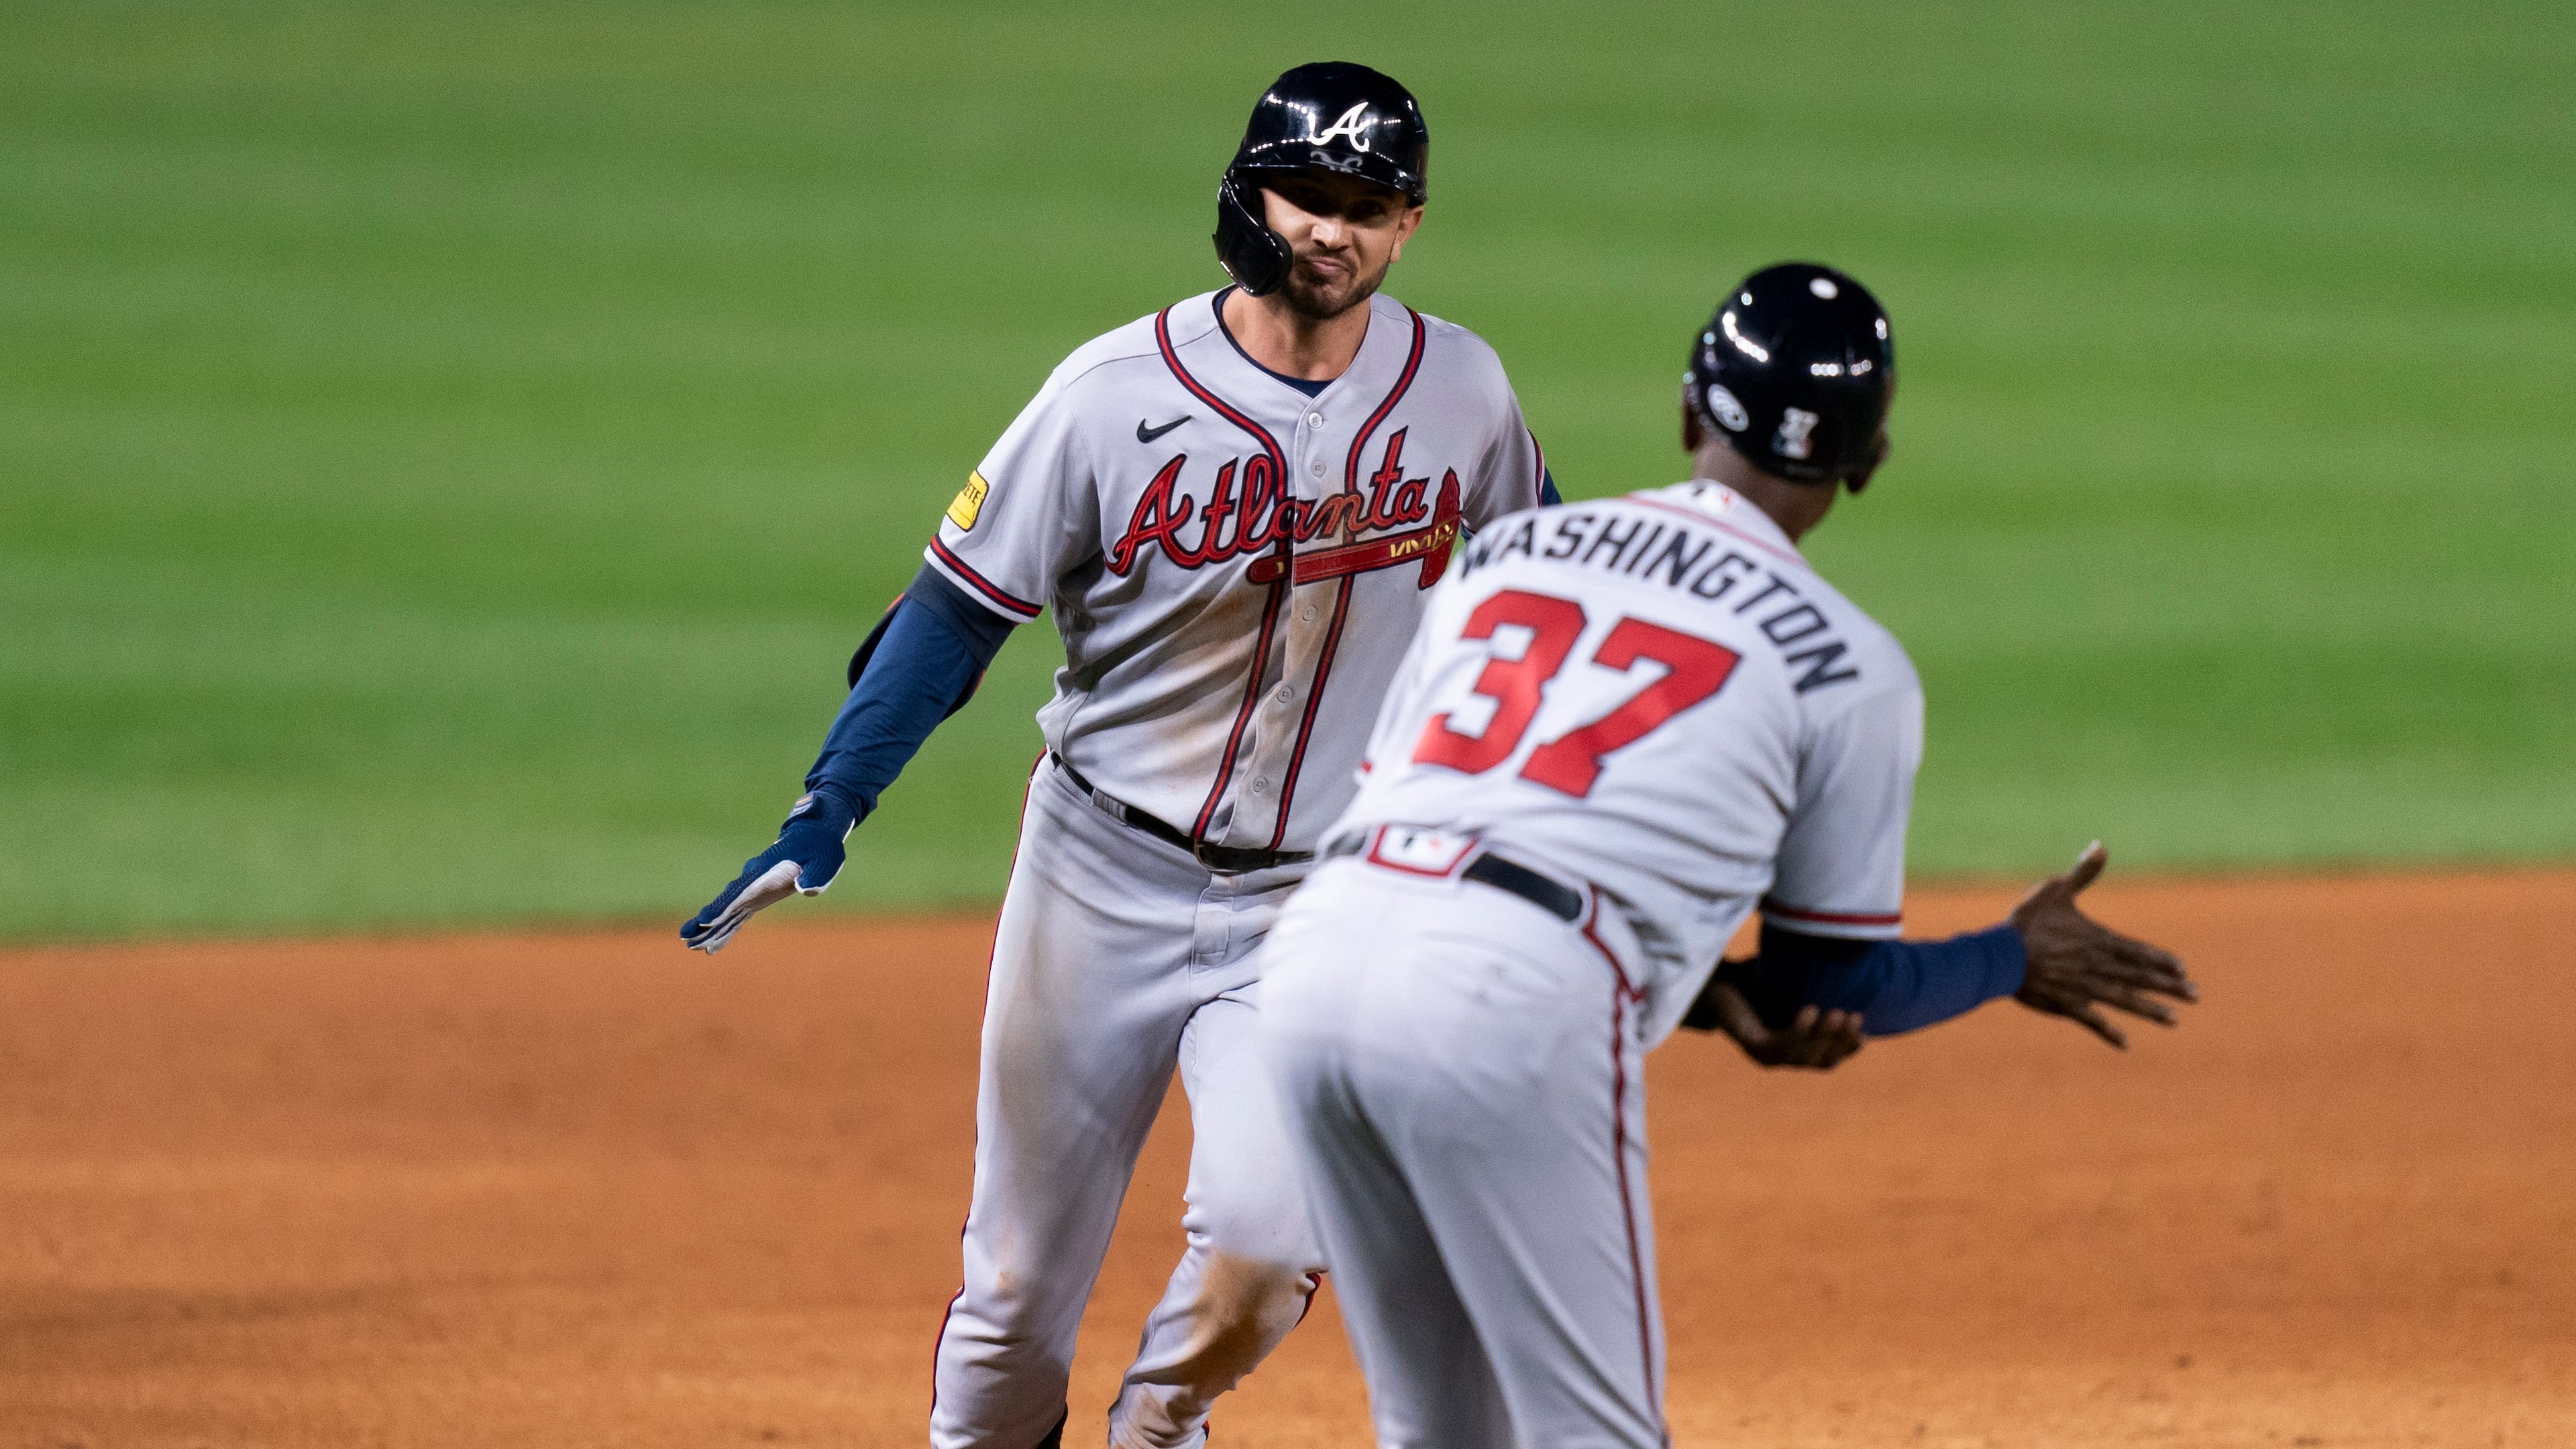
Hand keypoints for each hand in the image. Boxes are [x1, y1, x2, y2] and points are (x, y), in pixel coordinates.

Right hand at [679, 787, 859, 953]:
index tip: (706, 919)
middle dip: (707, 920)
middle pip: (726, 902)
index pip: (741, 892)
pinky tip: (712, 945)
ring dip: (710, 927)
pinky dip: (724, 927)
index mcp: (766, 871)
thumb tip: (806, 889)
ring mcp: (753, 887)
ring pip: (727, 909)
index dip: (723, 906)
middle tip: (686, 937)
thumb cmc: (821, 847)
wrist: (813, 832)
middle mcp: (753, 880)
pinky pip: (736, 913)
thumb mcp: (826, 859)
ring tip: (691, 945)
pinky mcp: (757, 894)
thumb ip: (817, 874)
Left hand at [1698, 978, 1864, 1069]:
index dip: (1848, 1048)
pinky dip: (1798, 1030)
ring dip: (1824, 1037)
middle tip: (1853, 1017)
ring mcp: (1767, 1056)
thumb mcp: (1789, 984)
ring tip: (1838, 1013)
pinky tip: (1810, 1011)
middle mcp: (1783, 1056)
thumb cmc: (1753, 980)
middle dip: (1840, 1042)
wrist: (1712, 981)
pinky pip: (1781, 1044)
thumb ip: (1816, 982)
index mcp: (1795, 1047)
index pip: (1829, 1057)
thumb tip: (1848, 959)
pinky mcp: (1752, 1047)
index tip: (1864, 1032)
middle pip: (1822, 1061)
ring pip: (1805, 1055)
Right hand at [2009, 841, 2195, 1047]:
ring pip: (2124, 1001)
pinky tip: (2125, 1044)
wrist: (2001, 954)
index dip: (2162, 961)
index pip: (2138, 952)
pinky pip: (2092, 1021)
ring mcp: (2083, 988)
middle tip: (2196, 997)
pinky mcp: (2066, 1005)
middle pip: (2139, 978)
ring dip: (2150, 1011)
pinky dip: (2109, 1032)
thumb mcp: (2056, 889)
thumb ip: (2083, 873)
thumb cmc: (2028, 920)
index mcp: (2097, 940)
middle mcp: (2097, 966)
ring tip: (2174, 1020)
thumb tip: (2101, 845)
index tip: (2184, 971)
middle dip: (2168, 987)